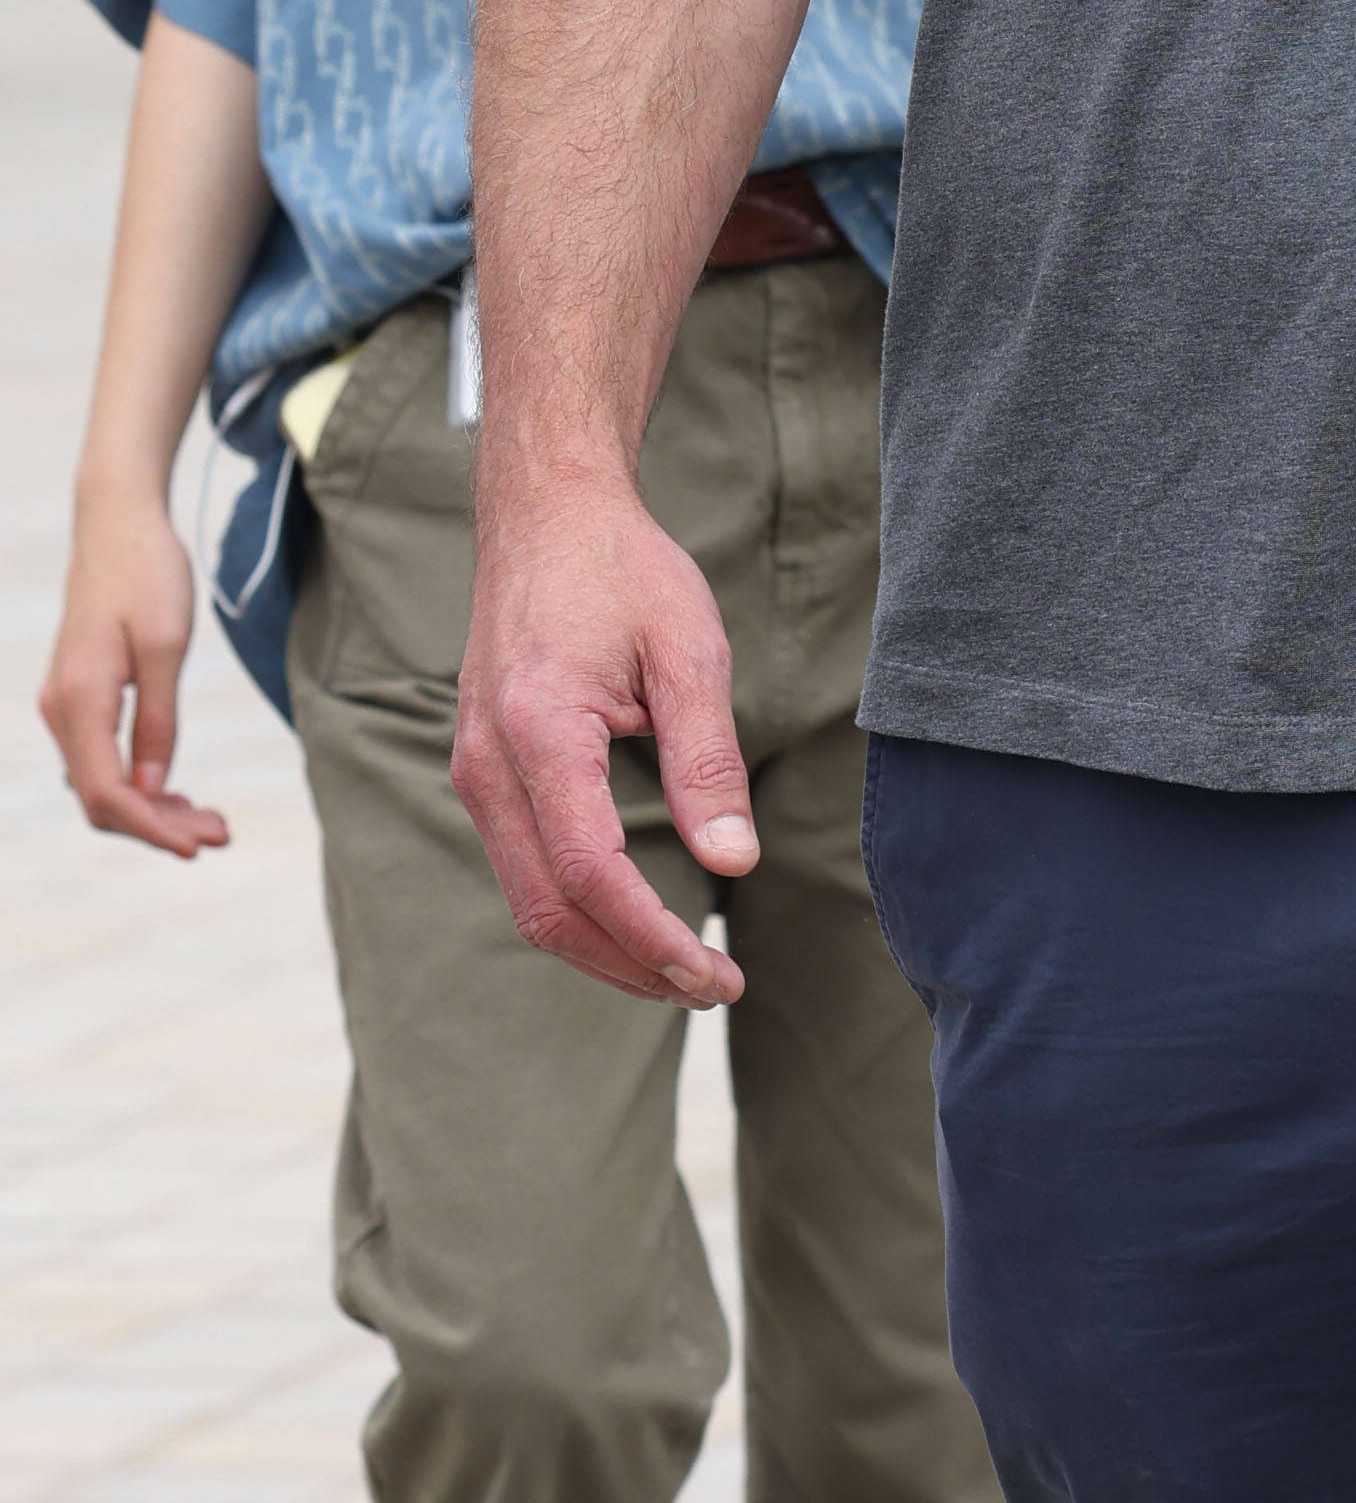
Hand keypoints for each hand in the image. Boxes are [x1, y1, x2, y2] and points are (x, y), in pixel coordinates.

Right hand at [41, 476, 224, 858]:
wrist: (117, 521)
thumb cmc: (148, 573)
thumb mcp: (166, 645)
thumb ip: (159, 719)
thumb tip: (154, 786)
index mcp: (80, 698)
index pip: (107, 791)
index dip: (151, 828)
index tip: (198, 847)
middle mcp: (61, 707)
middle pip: (101, 797)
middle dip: (159, 825)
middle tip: (222, 835)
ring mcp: (65, 703)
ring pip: (101, 782)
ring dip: (153, 808)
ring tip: (212, 821)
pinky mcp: (79, 696)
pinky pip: (102, 758)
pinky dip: (141, 782)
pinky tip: (179, 792)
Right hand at [452, 463, 758, 1005]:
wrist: (545, 514)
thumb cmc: (623, 572)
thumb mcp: (690, 653)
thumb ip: (708, 762)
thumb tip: (735, 861)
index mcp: (537, 732)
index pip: (591, 874)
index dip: (653, 937)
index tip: (713, 973)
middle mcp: (487, 762)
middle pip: (549, 908)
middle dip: (630, 965)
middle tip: (712, 988)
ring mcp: (474, 769)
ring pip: (528, 897)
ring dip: (603, 948)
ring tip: (682, 972)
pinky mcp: (483, 769)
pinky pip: (521, 865)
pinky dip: (577, 911)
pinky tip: (637, 922)